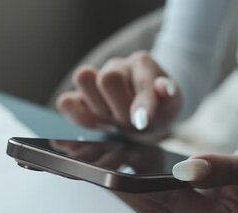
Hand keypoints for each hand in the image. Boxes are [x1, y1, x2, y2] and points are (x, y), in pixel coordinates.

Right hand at [57, 51, 181, 131]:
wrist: (146, 110)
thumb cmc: (158, 105)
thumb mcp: (171, 103)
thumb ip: (168, 95)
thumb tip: (164, 87)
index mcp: (142, 64)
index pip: (140, 81)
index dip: (140, 104)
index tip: (141, 121)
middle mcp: (117, 66)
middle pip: (107, 77)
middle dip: (119, 108)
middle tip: (128, 121)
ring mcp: (96, 79)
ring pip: (83, 78)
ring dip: (98, 108)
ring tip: (111, 119)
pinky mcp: (79, 97)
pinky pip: (65, 101)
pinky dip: (75, 114)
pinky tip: (94, 123)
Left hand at [115, 146, 237, 212]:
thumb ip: (218, 168)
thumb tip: (187, 168)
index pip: (176, 201)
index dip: (146, 184)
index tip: (116, 169)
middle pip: (159, 212)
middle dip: (128, 189)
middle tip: (98, 168)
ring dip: (131, 195)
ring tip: (104, 171)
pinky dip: (144, 197)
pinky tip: (126, 180)